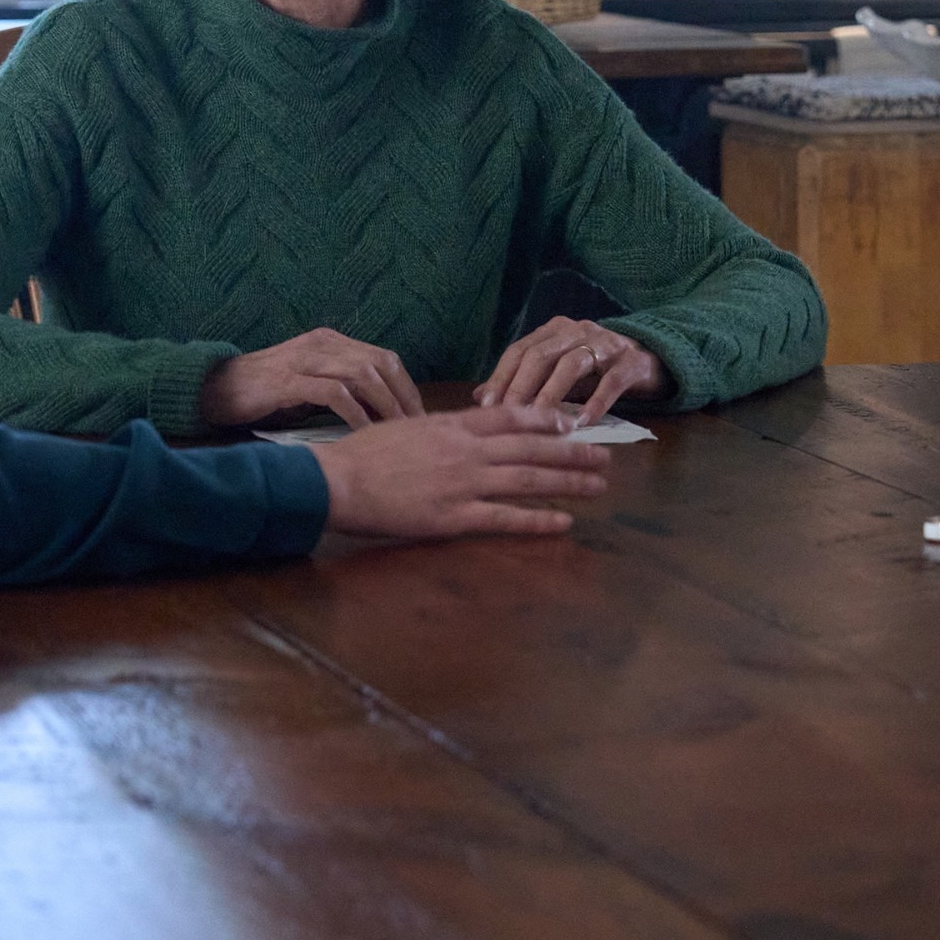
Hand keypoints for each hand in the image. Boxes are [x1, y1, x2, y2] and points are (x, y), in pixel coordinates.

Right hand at [200, 328, 422, 429]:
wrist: (214, 389)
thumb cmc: (266, 395)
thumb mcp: (311, 386)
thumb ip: (344, 391)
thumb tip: (384, 415)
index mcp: (332, 342)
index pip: (385, 359)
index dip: (407, 388)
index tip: (421, 419)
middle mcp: (322, 344)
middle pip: (381, 364)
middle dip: (404, 398)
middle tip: (417, 430)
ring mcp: (305, 359)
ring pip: (363, 375)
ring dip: (386, 406)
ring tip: (397, 432)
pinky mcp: (287, 380)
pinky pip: (333, 394)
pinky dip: (354, 413)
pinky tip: (364, 433)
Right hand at [314, 405, 612, 538]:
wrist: (335, 480)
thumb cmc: (362, 455)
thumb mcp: (405, 427)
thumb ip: (439, 430)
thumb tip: (459, 431)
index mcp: (452, 426)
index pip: (511, 417)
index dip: (545, 421)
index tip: (570, 425)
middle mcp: (466, 451)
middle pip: (532, 448)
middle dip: (572, 452)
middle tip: (604, 456)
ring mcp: (463, 484)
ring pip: (528, 480)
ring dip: (568, 482)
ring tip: (598, 485)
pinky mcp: (454, 517)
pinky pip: (505, 519)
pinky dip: (538, 520)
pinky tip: (563, 523)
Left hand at [477, 317, 673, 425]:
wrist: (648, 361)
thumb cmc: (595, 371)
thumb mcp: (556, 374)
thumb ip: (522, 382)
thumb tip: (479, 398)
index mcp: (554, 331)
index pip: (520, 350)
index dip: (501, 377)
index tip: (486, 406)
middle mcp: (577, 330)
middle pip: (541, 354)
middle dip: (522, 386)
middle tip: (508, 416)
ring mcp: (606, 343)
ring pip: (572, 364)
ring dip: (553, 393)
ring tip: (540, 419)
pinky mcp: (632, 362)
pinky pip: (611, 381)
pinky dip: (596, 402)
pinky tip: (583, 422)